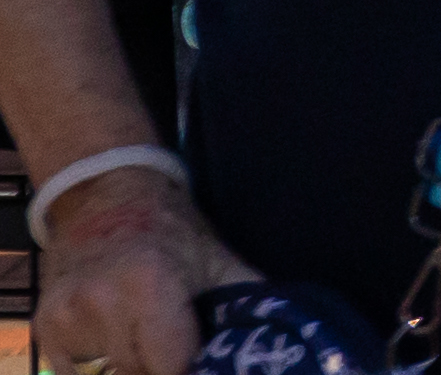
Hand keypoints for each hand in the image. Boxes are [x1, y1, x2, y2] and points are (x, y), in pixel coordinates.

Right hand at [25, 163, 233, 374]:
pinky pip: (77, 372)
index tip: (203, 364)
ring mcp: (66, 318)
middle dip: (163, 367)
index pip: (174, 366)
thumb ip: (246, 304)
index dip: (193, 369)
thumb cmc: (171, 234)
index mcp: (150, 284)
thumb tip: (278, 344)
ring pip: (110, 374)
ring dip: (130, 366)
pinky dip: (99, 364)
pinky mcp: (43, 330)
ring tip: (143, 334)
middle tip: (176, 345)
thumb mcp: (219, 261)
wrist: (105, 201)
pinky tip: (113, 336)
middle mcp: (100, 302)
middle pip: (141, 373)